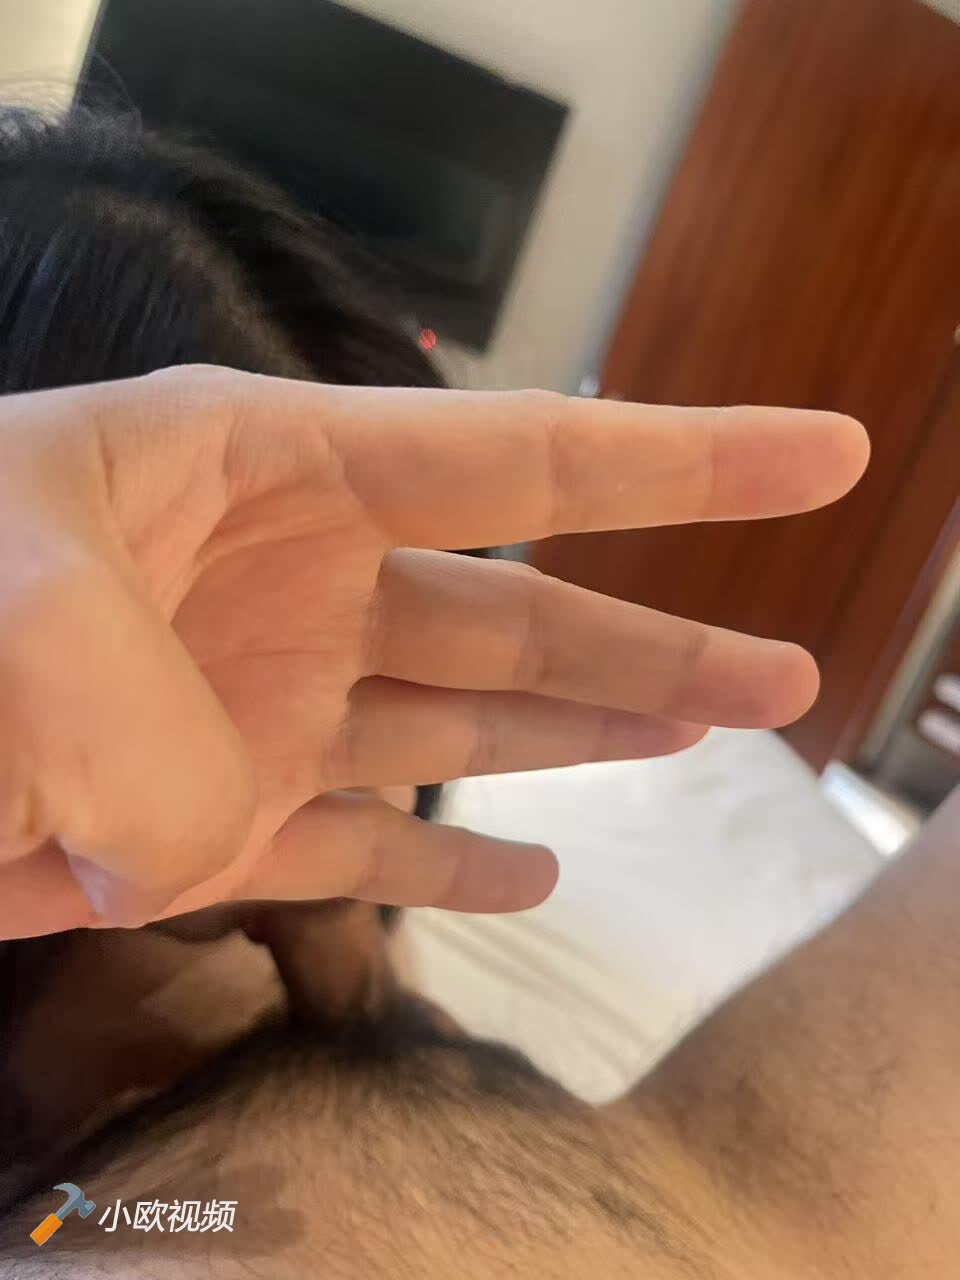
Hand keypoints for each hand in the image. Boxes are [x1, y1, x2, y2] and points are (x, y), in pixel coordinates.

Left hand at [0, 367, 868, 935]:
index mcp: (265, 473)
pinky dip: (442, 873)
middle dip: (660, 640)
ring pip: (462, 724)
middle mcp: (288, 586)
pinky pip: (359, 849)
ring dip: (586, 736)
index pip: (518, 457)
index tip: (812, 452)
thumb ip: (123, 702)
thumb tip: (209, 832)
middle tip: (786, 672)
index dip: (681, 457)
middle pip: (518, 611)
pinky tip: (532, 877)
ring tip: (705, 733)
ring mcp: (260, 709)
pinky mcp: (214, 826)